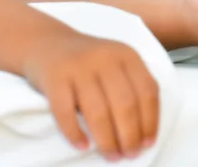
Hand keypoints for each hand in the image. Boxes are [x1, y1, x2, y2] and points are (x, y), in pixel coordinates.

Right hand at [22, 30, 158, 160]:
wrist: (47, 43)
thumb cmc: (87, 62)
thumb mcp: (116, 63)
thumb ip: (132, 87)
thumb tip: (142, 135)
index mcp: (126, 54)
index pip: (147, 91)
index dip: (150, 121)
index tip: (147, 143)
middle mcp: (104, 57)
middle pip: (125, 104)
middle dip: (130, 136)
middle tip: (129, 154)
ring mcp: (78, 66)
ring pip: (98, 112)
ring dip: (107, 140)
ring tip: (111, 155)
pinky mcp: (54, 77)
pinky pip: (65, 112)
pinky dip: (74, 133)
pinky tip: (82, 145)